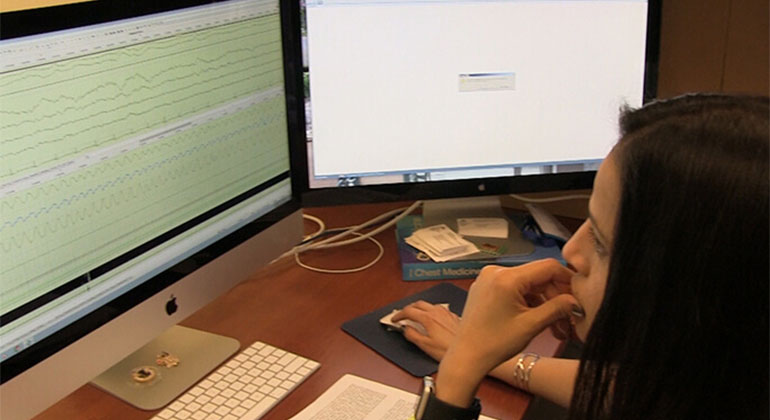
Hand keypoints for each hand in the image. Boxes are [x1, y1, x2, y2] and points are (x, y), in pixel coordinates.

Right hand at [391, 300, 459, 360]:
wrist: (469, 351)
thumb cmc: (448, 350)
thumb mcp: (425, 345)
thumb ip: (412, 335)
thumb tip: (406, 329)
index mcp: (428, 318)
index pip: (408, 311)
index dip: (399, 314)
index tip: (395, 319)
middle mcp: (438, 312)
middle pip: (418, 303)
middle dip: (408, 308)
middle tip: (403, 316)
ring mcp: (446, 313)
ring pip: (429, 304)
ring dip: (420, 308)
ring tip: (416, 316)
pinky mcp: (453, 316)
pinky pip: (439, 308)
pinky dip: (431, 311)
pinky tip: (432, 318)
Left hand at [435, 259, 578, 406]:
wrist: (466, 357)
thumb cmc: (493, 344)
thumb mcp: (531, 325)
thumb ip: (557, 308)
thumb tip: (575, 301)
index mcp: (506, 277)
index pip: (547, 267)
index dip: (567, 279)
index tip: (578, 293)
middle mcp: (495, 272)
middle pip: (537, 276)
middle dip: (555, 296)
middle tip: (569, 315)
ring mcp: (489, 279)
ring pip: (527, 284)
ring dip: (543, 302)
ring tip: (555, 325)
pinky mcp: (486, 288)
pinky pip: (514, 289)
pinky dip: (528, 302)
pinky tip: (538, 318)